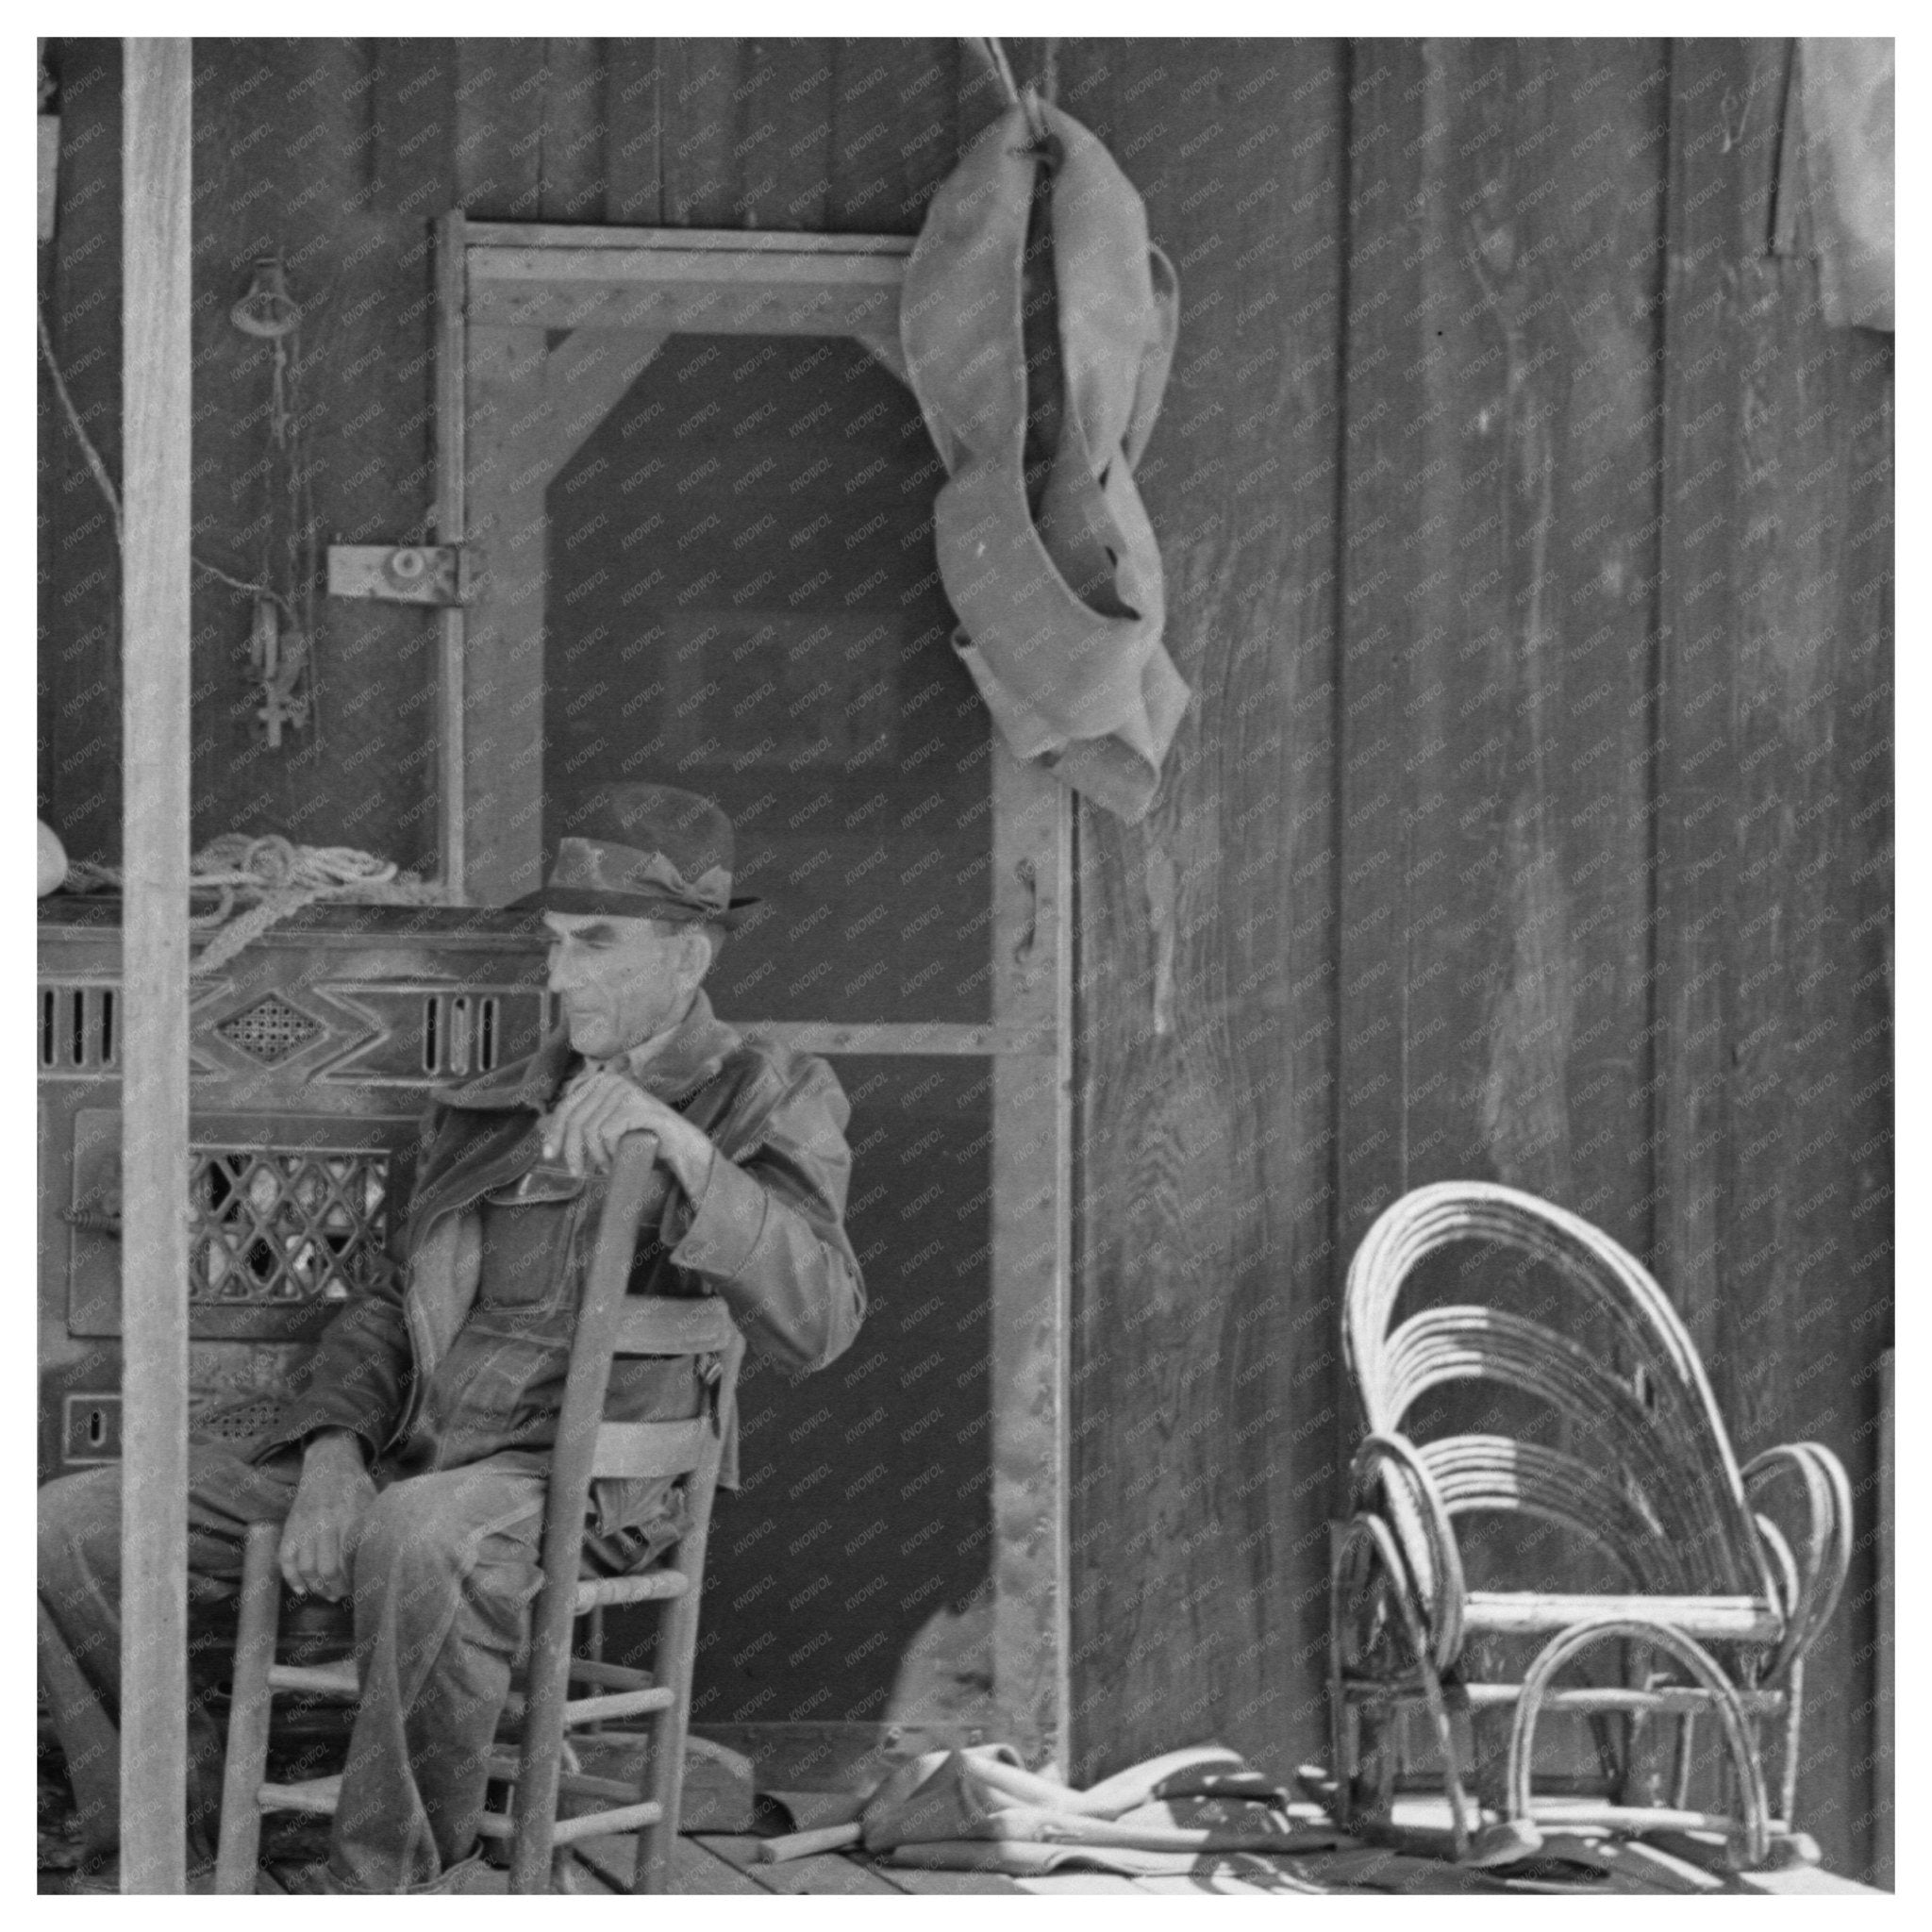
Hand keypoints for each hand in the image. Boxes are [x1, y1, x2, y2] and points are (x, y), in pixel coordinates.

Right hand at [279, 1432, 376, 1599]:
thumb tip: (385, 1554)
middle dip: (334, 1588)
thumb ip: (374, 1527)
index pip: (347, 1560)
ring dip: (315, 1587)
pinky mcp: (291, 1526)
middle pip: (325, 1568)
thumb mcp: (373, 1502)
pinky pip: (285, 1558)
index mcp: (349, 1517)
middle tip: (341, 1594)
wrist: (330, 1463)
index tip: (359, 1587)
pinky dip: (291, 1577)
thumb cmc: (356, 1487)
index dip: (351, 1580)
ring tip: (326, 1594)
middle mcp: (324, 1523)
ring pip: (305, 1567)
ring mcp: (305, 1525)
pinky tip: (302, 1589)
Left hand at [542, 1070, 692, 1179]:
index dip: (554, 1132)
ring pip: (590, 1130)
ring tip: (608, 1166)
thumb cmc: (642, 1138)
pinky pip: (607, 1133)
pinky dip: (609, 1152)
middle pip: (575, 1120)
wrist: (681, 1147)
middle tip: (577, 1173)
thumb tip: (547, 1131)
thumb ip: (584, 1121)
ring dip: (597, 1156)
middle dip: (572, 1150)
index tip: (549, 1155)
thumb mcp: (607, 1126)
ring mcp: (625, 1091)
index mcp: (600, 1081)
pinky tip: (618, 1159)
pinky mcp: (636, 1105)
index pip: (566, 1107)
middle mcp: (612, 1080)